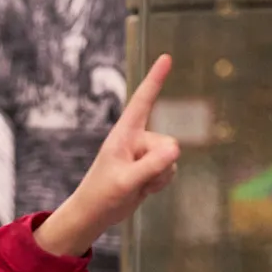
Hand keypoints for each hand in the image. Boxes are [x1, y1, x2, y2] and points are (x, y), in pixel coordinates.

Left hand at [35, 54, 180, 256]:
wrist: (95, 214)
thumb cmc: (103, 194)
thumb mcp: (127, 181)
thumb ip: (152, 165)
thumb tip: (177, 148)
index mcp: (124, 134)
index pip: (143, 101)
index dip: (155, 79)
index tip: (166, 57)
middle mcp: (137, 139)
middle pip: (168, 143)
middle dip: (159, 165)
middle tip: (134, 179)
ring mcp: (145, 153)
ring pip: (172, 159)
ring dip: (159, 177)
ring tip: (136, 184)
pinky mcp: (150, 167)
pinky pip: (170, 171)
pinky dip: (160, 182)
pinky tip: (143, 189)